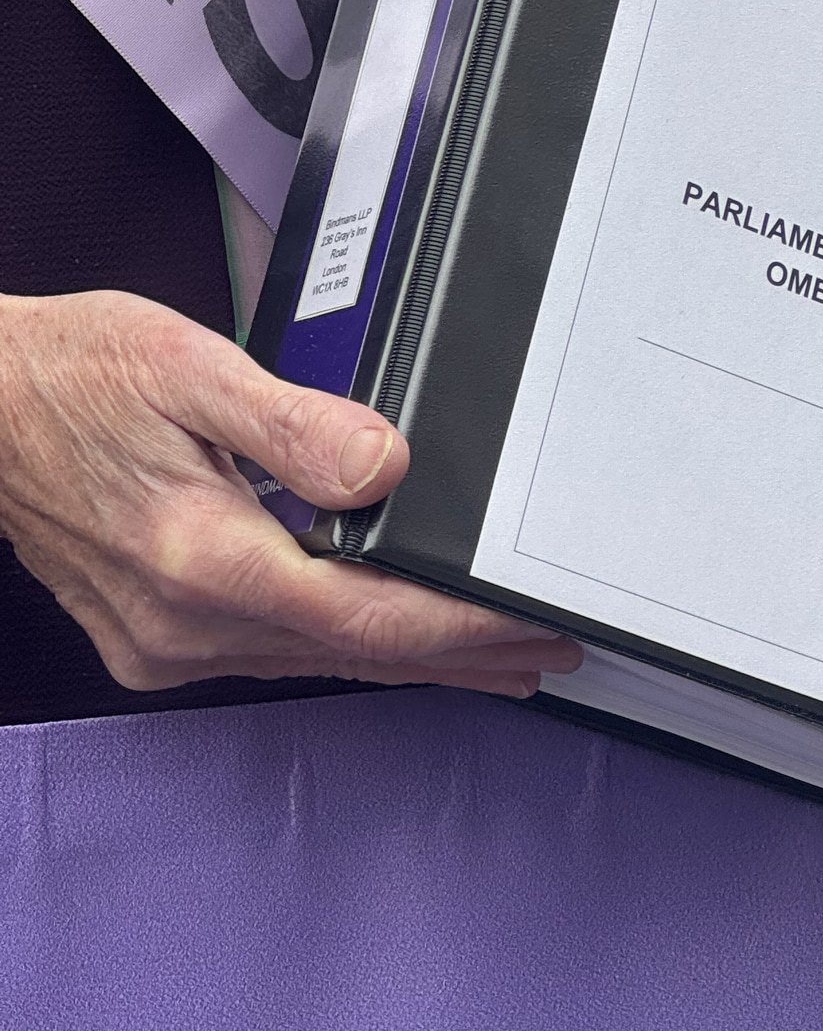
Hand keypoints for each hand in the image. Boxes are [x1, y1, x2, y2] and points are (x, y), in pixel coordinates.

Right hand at [0, 289, 581, 696]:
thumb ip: (295, 423)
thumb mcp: (189, 368)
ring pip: (315, 662)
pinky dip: (341, 648)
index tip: (530, 624)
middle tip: (544, 651)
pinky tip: (379, 640)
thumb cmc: (70, 374)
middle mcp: (184, 621)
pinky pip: (271, 654)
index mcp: (203, 557)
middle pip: (353, 653)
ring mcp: (162, 640)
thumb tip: (386, 466)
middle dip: (457, 655)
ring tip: (489, 658)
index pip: (369, 614)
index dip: (463, 627)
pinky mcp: (150, 637)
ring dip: (406, 660)